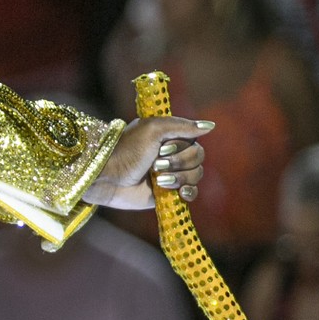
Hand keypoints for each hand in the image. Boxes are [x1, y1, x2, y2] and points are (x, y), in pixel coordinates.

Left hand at [83, 116, 211, 210]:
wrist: (107, 177)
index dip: (181, 147)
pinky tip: (179, 192)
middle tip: (155, 164)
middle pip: (198, 158)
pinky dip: (188, 192)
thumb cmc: (126, 150)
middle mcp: (172, 154)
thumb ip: (182, 126)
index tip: (161, 148)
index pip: (194, 141)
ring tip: (158, 179)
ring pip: (196, 175)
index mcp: (169, 137)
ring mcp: (171, 174)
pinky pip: (191, 193)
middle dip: (178, 162)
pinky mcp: (168, 193)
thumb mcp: (153, 129)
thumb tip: (211, 126)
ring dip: (179, 177)